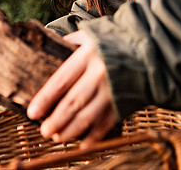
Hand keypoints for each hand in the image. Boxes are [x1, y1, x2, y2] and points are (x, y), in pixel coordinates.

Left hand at [26, 30, 116, 145]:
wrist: (149, 50)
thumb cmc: (111, 42)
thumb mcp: (88, 36)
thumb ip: (67, 44)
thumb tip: (44, 50)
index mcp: (88, 55)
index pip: (61, 80)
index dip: (45, 98)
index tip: (32, 112)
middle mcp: (100, 74)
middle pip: (73, 102)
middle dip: (56, 120)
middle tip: (44, 130)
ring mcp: (113, 90)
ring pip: (88, 116)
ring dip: (70, 131)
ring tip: (57, 137)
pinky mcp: (124, 103)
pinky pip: (106, 124)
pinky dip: (94, 137)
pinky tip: (82, 145)